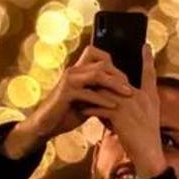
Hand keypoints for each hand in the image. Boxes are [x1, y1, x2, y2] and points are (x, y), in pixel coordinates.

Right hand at [2, 46, 131, 158]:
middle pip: (102, 63)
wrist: (47, 124)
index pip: (99, 54)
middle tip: (131, 88)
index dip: (114, 64)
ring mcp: (69, 80)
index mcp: (79, 70)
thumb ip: (100, 91)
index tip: (127, 79)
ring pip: (97, 74)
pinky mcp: (66, 93)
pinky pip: (88, 93)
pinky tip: (113, 106)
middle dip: (119, 75)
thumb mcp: (87, 99)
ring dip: (114, 84)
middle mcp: (74, 70)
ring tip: (127, 94)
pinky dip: (102, 100)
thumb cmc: (68, 111)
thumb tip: (121, 90)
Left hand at [81, 44, 166, 178]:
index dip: (147, 60)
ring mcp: (131, 105)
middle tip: (89, 75)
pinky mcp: (120, 115)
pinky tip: (81, 110)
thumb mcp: (149, 118)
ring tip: (80, 92)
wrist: (149, 156)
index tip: (145, 45)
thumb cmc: (147, 140)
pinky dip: (90, 108)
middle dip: (103, 78)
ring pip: (106, 91)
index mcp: (150, 96)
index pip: (149, 74)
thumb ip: (139, 104)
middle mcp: (141, 97)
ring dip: (92, 92)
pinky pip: (101, 107)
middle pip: (118, 80)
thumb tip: (125, 96)